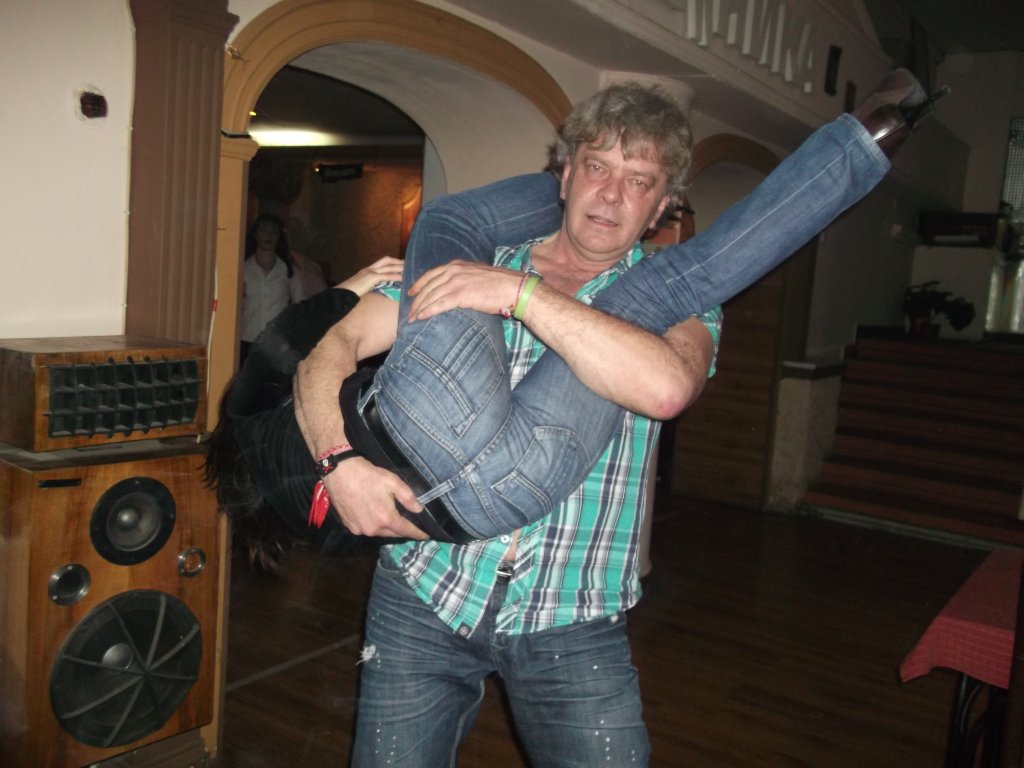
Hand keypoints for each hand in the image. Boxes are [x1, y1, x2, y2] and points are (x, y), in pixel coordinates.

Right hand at [322, 457, 428, 539]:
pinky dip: (373, 525)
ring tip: (389, 517)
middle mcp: (373, 529)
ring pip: (379, 533)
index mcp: (385, 518)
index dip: (418, 534)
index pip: (407, 531)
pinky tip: (373, 515)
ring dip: (386, 527)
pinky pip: (367, 530)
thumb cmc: (368, 475)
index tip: (427, 536)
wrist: (340, 473)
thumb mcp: (392, 482)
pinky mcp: (350, 527)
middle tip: (409, 523)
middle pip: (393, 534)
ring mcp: (360, 530)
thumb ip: (408, 498)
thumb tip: (419, 510)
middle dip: (402, 530)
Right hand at [336, 256, 403, 295]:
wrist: (341, 294)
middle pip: (386, 260)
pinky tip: (402, 278)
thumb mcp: (361, 287)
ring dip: (399, 267)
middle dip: (398, 261)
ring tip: (409, 269)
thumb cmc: (349, 293)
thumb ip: (369, 285)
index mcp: (366, 270)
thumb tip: (377, 288)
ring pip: (388, 267)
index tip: (401, 264)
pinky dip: (395, 276)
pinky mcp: (371, 278)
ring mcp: (369, 272)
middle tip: (408, 264)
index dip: (392, 262)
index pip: (382, 262)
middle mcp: (369, 268)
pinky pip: (386, 276)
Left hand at [407, 260, 522, 321]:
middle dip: (416, 300)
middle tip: (408, 311)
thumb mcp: (477, 275)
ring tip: (412, 318)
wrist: (514, 287)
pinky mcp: (461, 294)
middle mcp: (454, 270)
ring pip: (431, 296)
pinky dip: (428, 311)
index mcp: (457, 265)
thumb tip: (457, 289)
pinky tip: (421, 317)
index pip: (431, 274)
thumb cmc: (500, 284)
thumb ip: (464, 278)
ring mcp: (457, 281)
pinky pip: (439, 304)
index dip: (419, 284)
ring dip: (419, 308)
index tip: (411, 293)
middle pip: (428, 286)